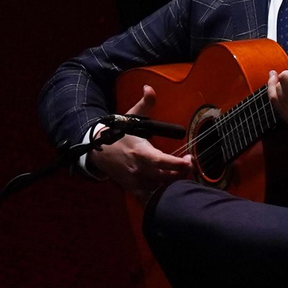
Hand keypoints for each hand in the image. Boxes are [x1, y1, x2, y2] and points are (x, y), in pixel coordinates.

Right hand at [87, 85, 192, 199]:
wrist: (98, 151)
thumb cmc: (119, 134)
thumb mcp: (132, 117)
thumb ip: (145, 103)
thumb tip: (149, 88)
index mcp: (140, 152)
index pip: (162, 161)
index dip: (178, 164)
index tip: (190, 160)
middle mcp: (139, 170)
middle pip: (166, 178)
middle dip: (182, 173)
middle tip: (189, 164)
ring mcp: (136, 182)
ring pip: (160, 190)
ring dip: (174, 184)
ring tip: (181, 174)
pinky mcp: (133, 189)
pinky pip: (149, 199)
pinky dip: (160, 198)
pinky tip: (169, 192)